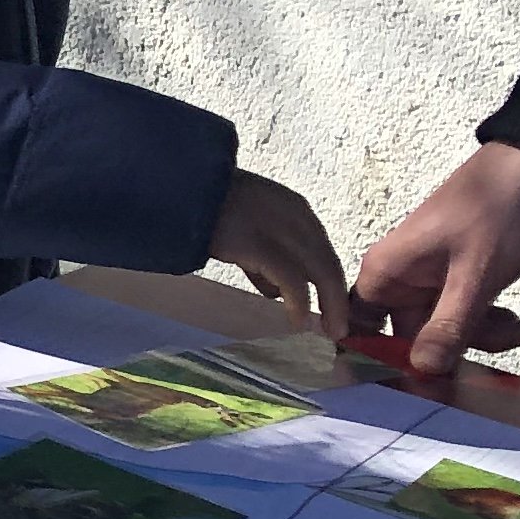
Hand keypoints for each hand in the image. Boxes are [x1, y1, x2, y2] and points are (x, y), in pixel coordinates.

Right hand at [204, 170, 351, 332]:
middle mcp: (296, 217)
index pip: (323, 252)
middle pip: (328, 263)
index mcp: (295, 209)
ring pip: (320, 271)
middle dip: (336, 298)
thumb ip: (263, 258)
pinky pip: (290, 278)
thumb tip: (275, 292)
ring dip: (329, 304)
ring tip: (330, 329)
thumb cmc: (208, 209)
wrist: (180, 189)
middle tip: (339, 328)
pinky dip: (299, 301)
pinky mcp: (259, 243)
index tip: (332, 308)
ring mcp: (280, 229)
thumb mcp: (247, 228)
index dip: (330, 283)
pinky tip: (298, 319)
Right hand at [355, 141, 519, 376]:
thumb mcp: (475, 276)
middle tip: (496, 353)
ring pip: (443, 327)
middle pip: (410, 336)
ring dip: (481, 336)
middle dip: (451, 350)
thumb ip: (448, 326)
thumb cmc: (496, 211)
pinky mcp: (458, 276)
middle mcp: (399, 278)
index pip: (357, 329)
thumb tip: (421, 372)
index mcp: (385, 273)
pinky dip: (490, 321)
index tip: (409, 386)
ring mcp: (430, 278)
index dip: (375, 360)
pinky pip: (464, 313)